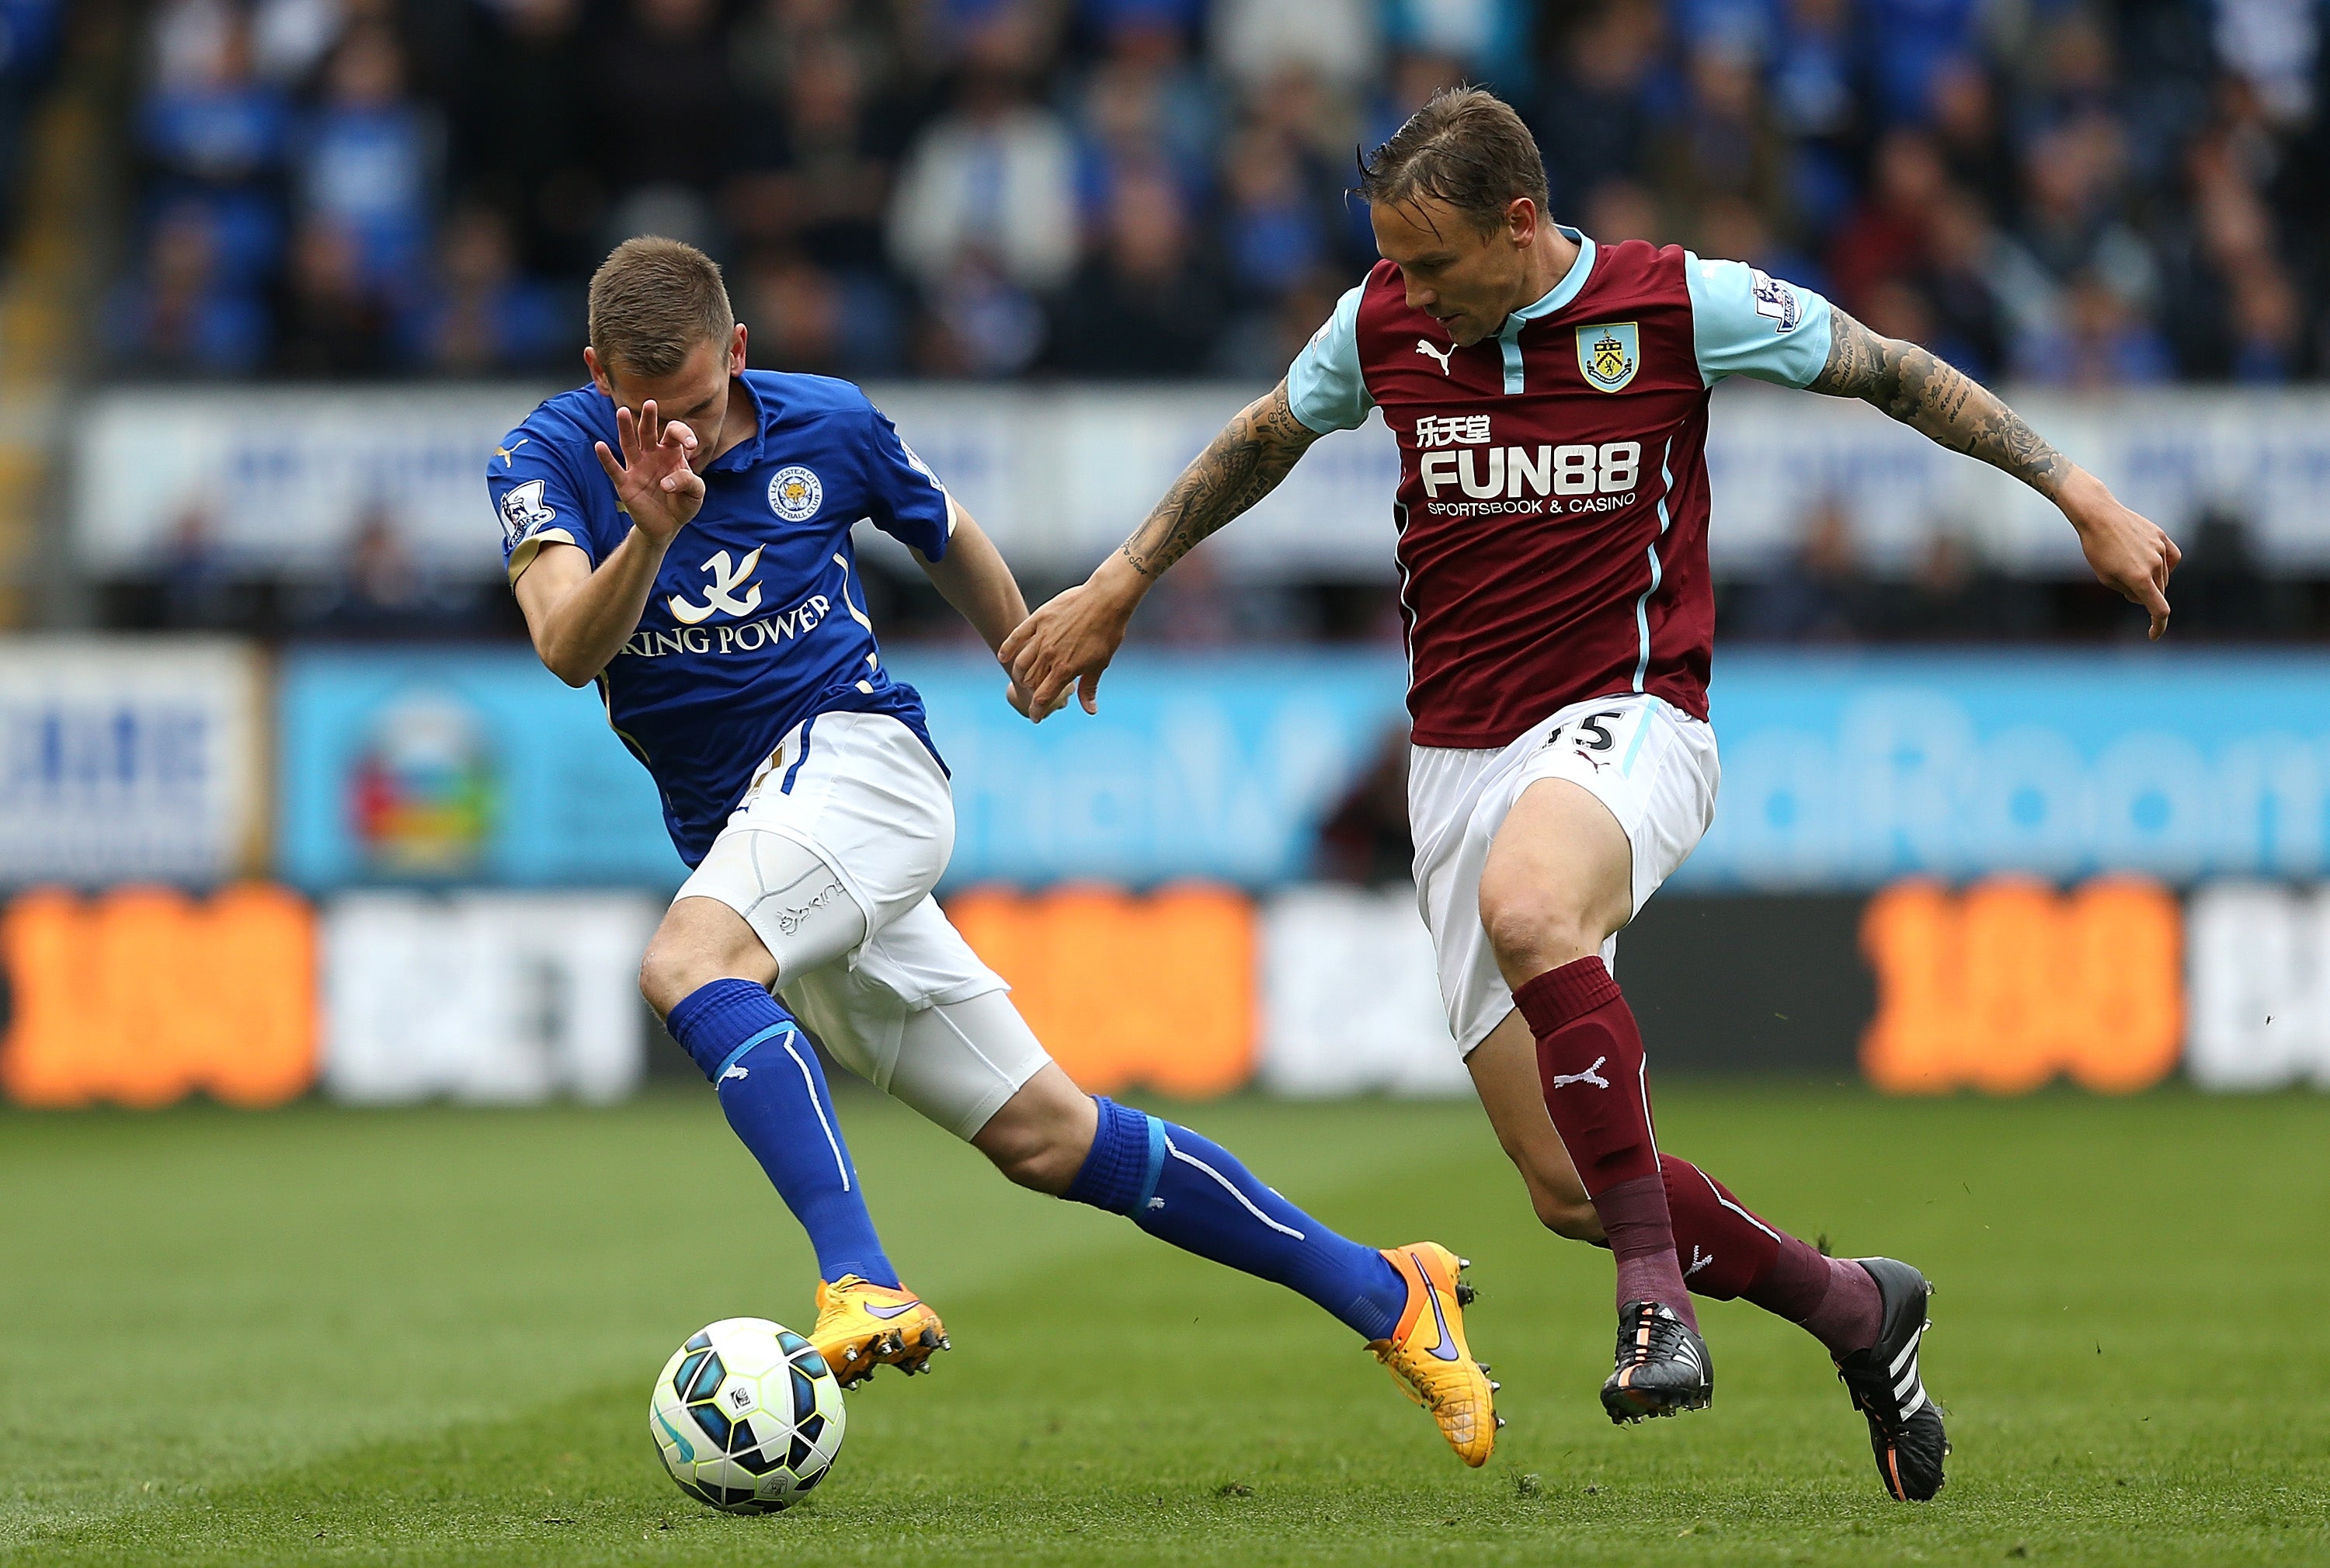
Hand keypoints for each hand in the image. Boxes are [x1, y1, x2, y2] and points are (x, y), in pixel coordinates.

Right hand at [593, 400, 704, 544]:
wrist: (668, 526)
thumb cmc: (683, 504)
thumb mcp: (696, 493)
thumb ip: (690, 482)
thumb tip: (667, 482)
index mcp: (672, 453)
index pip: (674, 433)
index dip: (683, 434)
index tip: (691, 446)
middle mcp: (652, 455)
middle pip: (648, 432)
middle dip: (649, 418)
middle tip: (650, 403)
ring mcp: (637, 468)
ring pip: (629, 444)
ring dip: (625, 429)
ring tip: (622, 412)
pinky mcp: (626, 484)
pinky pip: (614, 469)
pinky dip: (606, 458)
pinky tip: (600, 446)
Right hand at [997, 573, 1140, 721]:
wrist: (1106, 600)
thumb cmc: (1107, 633)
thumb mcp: (1101, 664)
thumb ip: (1089, 688)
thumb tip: (1090, 710)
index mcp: (1065, 669)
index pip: (1043, 697)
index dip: (1037, 711)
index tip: (1036, 717)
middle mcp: (1050, 655)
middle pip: (1030, 681)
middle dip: (1032, 691)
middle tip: (1038, 691)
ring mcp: (1042, 637)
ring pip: (1020, 662)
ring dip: (1020, 674)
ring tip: (1024, 677)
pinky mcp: (1038, 619)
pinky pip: (1017, 636)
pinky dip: (1008, 648)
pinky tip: (1003, 657)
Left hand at [2061, 470, 2180, 639]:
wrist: (2098, 515)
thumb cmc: (2096, 549)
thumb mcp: (2106, 578)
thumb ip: (2128, 591)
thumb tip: (2145, 596)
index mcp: (2139, 579)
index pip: (2158, 610)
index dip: (2158, 625)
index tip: (2153, 635)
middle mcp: (2155, 565)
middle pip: (2157, 592)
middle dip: (2144, 595)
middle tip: (2124, 584)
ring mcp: (2160, 550)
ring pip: (2164, 576)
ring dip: (2151, 579)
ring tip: (2128, 565)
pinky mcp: (2162, 537)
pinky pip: (2172, 558)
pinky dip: (2165, 566)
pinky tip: (2155, 564)